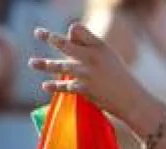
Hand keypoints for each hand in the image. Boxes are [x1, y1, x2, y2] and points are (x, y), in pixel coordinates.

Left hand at [30, 24, 160, 135]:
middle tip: (38, 32)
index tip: (68, 37)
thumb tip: (68, 37)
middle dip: (50, 38)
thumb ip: (89, 46)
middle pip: (65, 44)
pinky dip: (53, 87)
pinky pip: (65, 86)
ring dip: (44, 64)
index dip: (72, 32)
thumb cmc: (120, 78)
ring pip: (60, 66)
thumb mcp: (109, 57)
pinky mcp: (85, 89)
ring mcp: (88, 73)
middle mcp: (92, 57)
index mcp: (99, 46)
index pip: (78, 30)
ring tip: (32, 63)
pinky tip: (45, 86)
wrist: (133, 101)